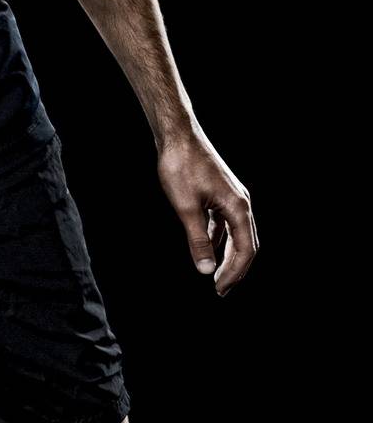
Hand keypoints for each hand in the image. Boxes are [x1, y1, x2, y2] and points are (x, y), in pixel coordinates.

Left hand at [157, 127, 257, 297]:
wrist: (176, 133)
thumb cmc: (180, 166)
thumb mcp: (186, 207)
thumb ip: (197, 239)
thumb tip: (206, 269)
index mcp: (238, 208)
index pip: (245, 250)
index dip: (234, 273)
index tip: (220, 289)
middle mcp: (241, 203)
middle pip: (246, 244)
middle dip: (235, 269)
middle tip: (221, 289)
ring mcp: (232, 196)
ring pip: (236, 233)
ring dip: (228, 255)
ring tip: (216, 274)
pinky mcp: (220, 192)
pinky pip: (224, 222)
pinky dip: (219, 237)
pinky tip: (208, 246)